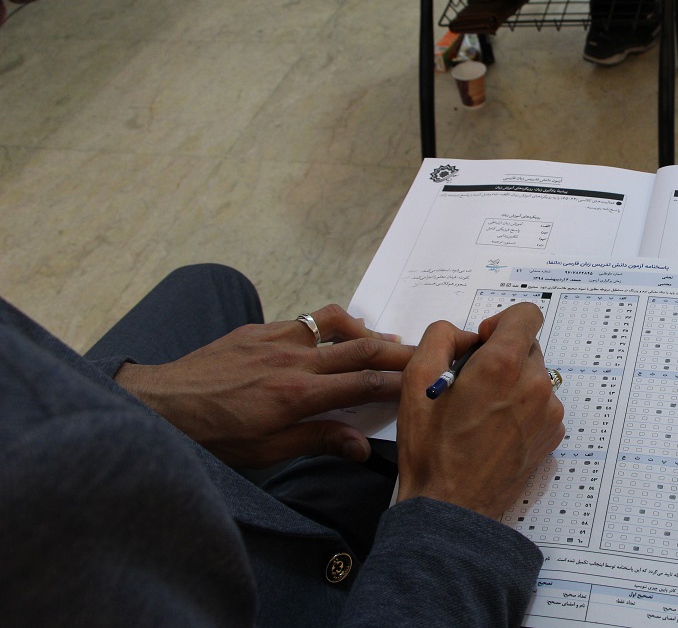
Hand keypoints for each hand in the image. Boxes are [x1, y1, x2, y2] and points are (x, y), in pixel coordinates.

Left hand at [114, 304, 413, 468]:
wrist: (158, 406)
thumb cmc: (213, 436)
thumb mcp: (267, 450)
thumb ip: (318, 441)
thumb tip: (361, 448)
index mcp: (299, 394)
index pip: (365, 382)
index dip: (400, 380)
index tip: (425, 378)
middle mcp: (293, 359)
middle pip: (362, 346)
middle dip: (399, 348)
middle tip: (425, 350)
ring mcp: (275, 338)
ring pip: (334, 323)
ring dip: (364, 330)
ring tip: (380, 339)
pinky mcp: (257, 330)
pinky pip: (303, 321)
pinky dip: (326, 327)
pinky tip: (326, 340)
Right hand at [395, 303, 565, 519]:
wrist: (452, 507)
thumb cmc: (431, 449)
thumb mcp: (416, 380)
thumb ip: (441, 337)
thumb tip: (467, 335)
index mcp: (503, 365)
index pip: (526, 314)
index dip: (500, 322)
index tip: (482, 344)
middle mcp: (535, 384)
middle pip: (528, 346)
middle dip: (502, 356)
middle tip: (472, 385)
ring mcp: (549, 412)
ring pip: (534, 376)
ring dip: (513, 383)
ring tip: (482, 413)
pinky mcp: (553, 434)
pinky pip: (541, 404)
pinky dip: (522, 408)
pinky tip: (496, 430)